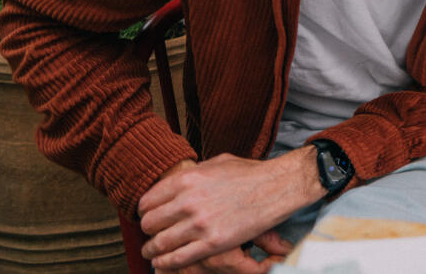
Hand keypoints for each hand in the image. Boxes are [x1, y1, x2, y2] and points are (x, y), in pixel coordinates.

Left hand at [139, 150, 321, 269]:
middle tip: (155, 234)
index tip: (150, 217)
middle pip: (150, 224)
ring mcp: (200, 224)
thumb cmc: (251, 173)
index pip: (147, 202)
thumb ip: (193, 174)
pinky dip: (166, 263)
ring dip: (152, 250)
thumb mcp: (217, 162)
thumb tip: (177, 182)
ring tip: (153, 252)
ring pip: (159, 243)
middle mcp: (189, 201)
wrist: (279, 186)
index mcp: (187, 179)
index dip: (146, 212)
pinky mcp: (213, 243)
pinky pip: (177, 259)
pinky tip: (164, 262)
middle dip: (149, 231)